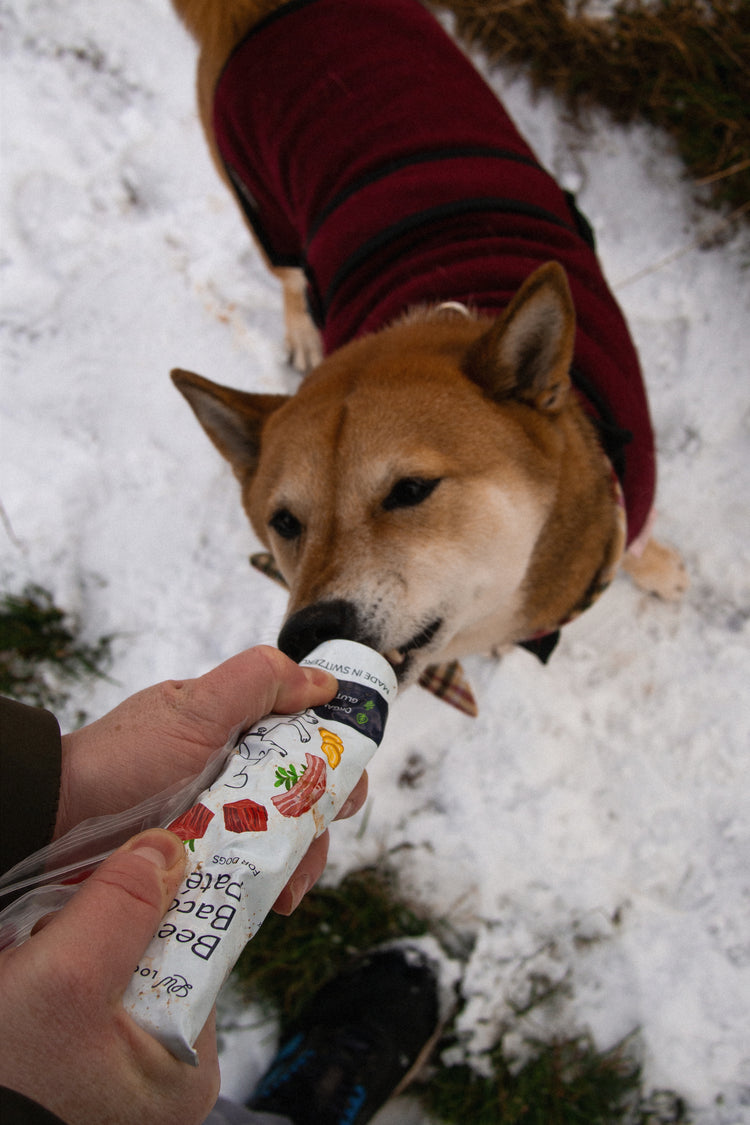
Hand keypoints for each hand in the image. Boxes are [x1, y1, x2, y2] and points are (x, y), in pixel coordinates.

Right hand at [0, 829, 218, 1124]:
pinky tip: (23, 984)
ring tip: (27, 967)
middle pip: (152, 958)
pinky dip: (53, 979)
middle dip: (100, 931)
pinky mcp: (82, 1070)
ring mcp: (124, 1077)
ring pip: (111, 973)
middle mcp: (167, 1075)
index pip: (198, 948)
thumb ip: (123, 904)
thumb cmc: (10, 1082)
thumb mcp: (66, 976)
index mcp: (191, 1065)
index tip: (131, 864)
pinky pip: (82, 999)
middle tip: (52, 935)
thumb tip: (169, 847)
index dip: (163, 896)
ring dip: (68, 952)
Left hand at [55, 645, 367, 912]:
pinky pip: (251, 873)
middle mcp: (233, 773)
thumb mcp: (194, 709)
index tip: (347, 786)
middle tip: (317, 844)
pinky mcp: (206, 864)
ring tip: (286, 891)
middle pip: (304, 793)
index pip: (306, 736)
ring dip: (298, 862)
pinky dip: (266, 885)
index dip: (337, 757)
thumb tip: (325, 683)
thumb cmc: (122, 760)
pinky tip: (267, 902)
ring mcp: (220, 820)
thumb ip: (258, 682)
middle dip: (321, 820)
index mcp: (235, 729)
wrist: (54, 826)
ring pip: (284, 839)